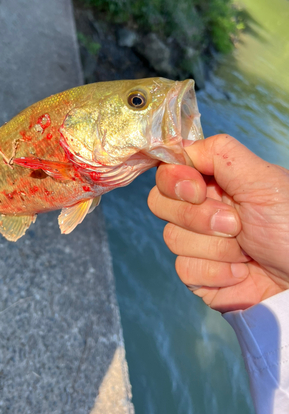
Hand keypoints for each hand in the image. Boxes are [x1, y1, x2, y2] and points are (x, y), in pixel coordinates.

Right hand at [147, 134, 288, 312]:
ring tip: (247, 251)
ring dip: (216, 248)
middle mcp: (201, 208)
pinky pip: (185, 270)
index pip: (168, 170)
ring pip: (172, 238)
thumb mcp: (262, 179)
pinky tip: (241, 272)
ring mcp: (198, 242)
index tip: (199, 190)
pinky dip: (216, 273)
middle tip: (235, 224)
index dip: (175, 180)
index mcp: (214, 181)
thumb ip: (220, 152)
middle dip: (198, 217)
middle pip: (160, 203)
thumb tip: (178, 147)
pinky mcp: (200, 274)